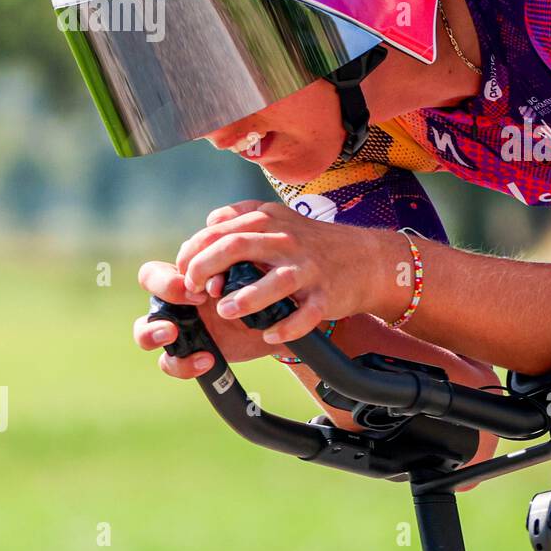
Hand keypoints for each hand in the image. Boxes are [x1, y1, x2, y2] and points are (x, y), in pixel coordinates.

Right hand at [133, 260, 275, 377]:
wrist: (276, 322)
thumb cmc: (259, 292)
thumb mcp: (249, 277)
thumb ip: (233, 270)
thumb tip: (216, 279)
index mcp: (185, 277)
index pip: (155, 273)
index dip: (171, 280)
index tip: (202, 290)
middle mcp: (175, 300)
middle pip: (147, 291)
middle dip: (164, 291)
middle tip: (193, 302)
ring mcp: (177, 328)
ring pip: (143, 332)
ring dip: (150, 333)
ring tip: (172, 334)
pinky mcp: (187, 354)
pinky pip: (170, 362)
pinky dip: (184, 364)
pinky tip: (207, 360)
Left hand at [175, 200, 395, 344]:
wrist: (367, 259)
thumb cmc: (313, 243)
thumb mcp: (279, 217)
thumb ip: (242, 216)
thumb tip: (208, 223)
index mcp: (269, 220)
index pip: (219, 231)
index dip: (193, 253)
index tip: (184, 273)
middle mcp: (287, 241)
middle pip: (236, 247)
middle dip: (205, 269)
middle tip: (194, 292)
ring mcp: (308, 269)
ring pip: (273, 282)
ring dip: (244, 298)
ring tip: (226, 311)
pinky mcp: (325, 296)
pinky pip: (303, 316)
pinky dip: (285, 328)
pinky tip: (269, 334)